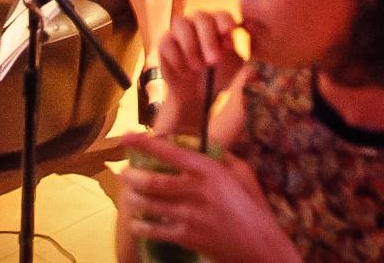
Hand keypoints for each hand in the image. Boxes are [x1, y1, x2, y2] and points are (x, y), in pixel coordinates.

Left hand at [119, 132, 293, 261]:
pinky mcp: (186, 236)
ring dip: (132, 199)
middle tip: (123, 174)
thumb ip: (222, 158)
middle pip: (150, 181)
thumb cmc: (253, 208)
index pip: (168, 152)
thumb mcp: (242, 174)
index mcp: (207, 170)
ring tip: (127, 196)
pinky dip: (141, 225)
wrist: (260, 246)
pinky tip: (136, 223)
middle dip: (130, 176)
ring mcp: (189, 214)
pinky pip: (154, 229)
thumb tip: (206, 146)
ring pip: (148, 204)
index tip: (126, 136)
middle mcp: (195, 189)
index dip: (143, 143)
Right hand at [157, 11, 242, 120]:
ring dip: (191, 46)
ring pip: (181, 24)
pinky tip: (185, 71)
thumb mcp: (234, 66)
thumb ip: (241, 50)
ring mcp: (179, 31)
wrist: (197, 95)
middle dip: (208, 39)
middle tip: (214, 60)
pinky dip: (176, 56)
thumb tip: (252, 32)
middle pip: (201, 17)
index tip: (229, 34)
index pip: (221, 15)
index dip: (225, 22)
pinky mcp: (164, 44)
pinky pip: (167, 41)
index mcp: (217, 24)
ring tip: (198, 67)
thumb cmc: (218, 76)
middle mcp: (197, 23)